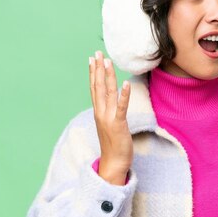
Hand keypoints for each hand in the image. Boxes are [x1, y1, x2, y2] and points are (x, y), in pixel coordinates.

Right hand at [89, 50, 132, 185]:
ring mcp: (108, 118)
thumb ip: (109, 113)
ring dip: (108, 76)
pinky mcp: (118, 124)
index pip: (95, 88)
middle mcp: (101, 113)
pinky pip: (121, 107)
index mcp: (98, 112)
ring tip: (107, 61)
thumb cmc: (114, 145)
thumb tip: (112, 103)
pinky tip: (125, 83)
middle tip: (97, 53)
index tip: (92, 59)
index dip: (93, 73)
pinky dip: (123, 95)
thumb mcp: (109, 125)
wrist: (113, 164)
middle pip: (99, 87)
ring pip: (108, 93)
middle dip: (98, 69)